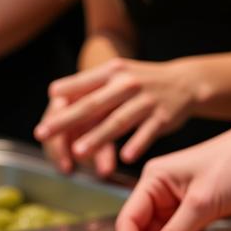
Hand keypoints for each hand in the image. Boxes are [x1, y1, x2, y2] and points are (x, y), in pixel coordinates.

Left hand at [35, 57, 208, 176]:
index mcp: (112, 73)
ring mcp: (146, 101)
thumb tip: (54, 94)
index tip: (45, 112)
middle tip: (44, 133)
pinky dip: (137, 144)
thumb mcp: (117, 75)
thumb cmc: (142, 82)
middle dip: (66, 120)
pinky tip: (125, 157)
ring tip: (78, 152)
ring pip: (118, 120)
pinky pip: (148, 132)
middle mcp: (127, 84)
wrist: (186, 82)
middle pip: (93, 104)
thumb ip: (89, 85)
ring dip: (98, 137)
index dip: (63, 98)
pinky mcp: (163, 117)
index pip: (83, 86)